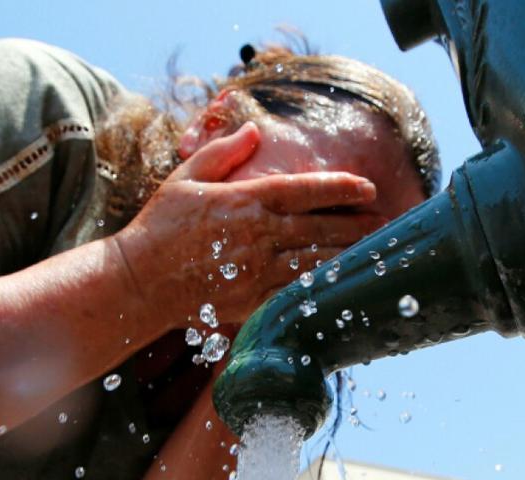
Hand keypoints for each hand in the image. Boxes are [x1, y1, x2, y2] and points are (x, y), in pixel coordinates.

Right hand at [110, 122, 380, 325]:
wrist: (138, 280)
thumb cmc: (159, 226)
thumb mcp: (185, 177)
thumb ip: (222, 153)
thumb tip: (254, 133)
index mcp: (245, 201)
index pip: (306, 190)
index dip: (341, 188)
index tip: (367, 187)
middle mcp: (257, 235)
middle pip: (322, 229)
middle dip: (358, 225)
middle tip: (386, 221)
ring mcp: (256, 271)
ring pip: (316, 263)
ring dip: (347, 256)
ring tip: (372, 252)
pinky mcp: (251, 300)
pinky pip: (296, 292)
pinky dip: (321, 286)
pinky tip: (339, 283)